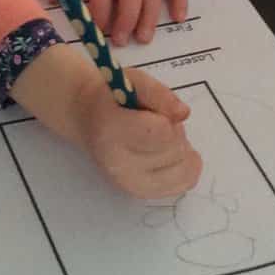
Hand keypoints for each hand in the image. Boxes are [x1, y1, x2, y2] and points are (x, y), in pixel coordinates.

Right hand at [11, 45, 201, 198]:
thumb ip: (159, 93)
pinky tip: (169, 155)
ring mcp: (129, 183)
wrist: (87, 118)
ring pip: (184, 168)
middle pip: (175, 150)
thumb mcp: (133, 80)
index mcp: (111, 130)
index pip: (161, 132)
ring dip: (181, 149)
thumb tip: (183, 114)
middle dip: (175, 131)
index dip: (167, 117)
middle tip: (155, 122)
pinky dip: (186, 167)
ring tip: (160, 139)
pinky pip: (185, 183)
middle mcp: (118, 163)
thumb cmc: (112, 98)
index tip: (152, 111)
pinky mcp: (140, 193)